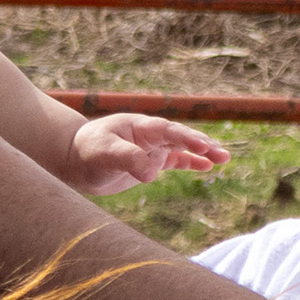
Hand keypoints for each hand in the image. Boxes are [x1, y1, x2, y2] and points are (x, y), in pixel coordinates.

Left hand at [65, 111, 228, 195]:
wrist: (74, 160)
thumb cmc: (86, 152)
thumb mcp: (104, 153)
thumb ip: (128, 158)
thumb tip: (151, 173)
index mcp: (140, 126)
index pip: (168, 131)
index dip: (187, 138)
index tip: (204, 146)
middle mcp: (149, 135)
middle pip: (181, 137)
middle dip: (202, 145)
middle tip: (223, 155)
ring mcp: (151, 148)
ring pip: (182, 148)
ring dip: (202, 153)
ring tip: (224, 158)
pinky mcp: (149, 162)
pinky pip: (175, 161)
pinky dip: (190, 163)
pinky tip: (207, 167)